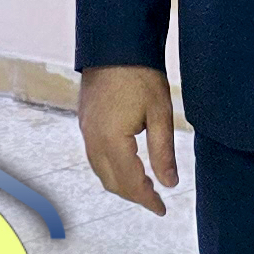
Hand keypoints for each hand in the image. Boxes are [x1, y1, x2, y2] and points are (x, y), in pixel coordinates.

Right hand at [79, 65, 178, 215]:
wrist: (114, 43)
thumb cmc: (140, 75)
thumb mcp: (160, 114)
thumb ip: (163, 152)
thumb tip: (169, 184)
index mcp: (112, 140)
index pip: (130, 183)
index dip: (147, 199)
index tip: (162, 209)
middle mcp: (93, 139)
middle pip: (111, 182)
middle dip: (133, 195)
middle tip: (156, 200)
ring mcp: (85, 130)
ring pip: (100, 170)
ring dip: (120, 183)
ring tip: (144, 185)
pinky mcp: (84, 120)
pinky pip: (94, 156)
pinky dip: (110, 168)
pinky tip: (126, 163)